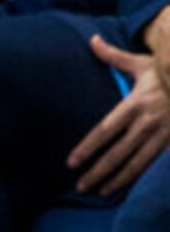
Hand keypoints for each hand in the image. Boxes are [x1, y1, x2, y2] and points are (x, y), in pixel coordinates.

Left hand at [68, 35, 169, 195]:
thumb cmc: (168, 73)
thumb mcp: (143, 64)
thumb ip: (114, 56)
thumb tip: (92, 40)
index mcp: (135, 105)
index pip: (104, 131)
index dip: (87, 148)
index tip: (71, 162)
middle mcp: (148, 123)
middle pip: (116, 153)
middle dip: (97, 172)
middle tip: (80, 186)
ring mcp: (164, 135)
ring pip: (137, 164)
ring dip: (117, 180)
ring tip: (100, 191)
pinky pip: (156, 165)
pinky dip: (142, 178)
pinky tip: (130, 189)